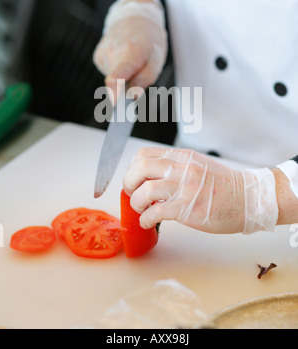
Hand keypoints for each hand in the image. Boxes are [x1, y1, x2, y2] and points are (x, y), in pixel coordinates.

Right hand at [93, 0, 167, 101]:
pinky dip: (117, 72)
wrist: (134, 18)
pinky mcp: (97, 57)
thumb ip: (144, 80)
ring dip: (123, 78)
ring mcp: (102, 54)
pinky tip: (123, 60)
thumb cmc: (148, 40)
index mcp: (130, 52)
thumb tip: (132, 96)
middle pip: (115, 82)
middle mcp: (112, 52)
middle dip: (125, 89)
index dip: (115, 92)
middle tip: (137, 85)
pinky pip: (108, 72)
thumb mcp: (156, 61)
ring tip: (132, 63)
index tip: (116, 104)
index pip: (117, 75)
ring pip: (112, 78)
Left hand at [123, 148, 278, 234]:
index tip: (133, 179)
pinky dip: (145, 219)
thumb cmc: (224, 185)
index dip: (132, 167)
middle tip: (130, 193)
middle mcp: (181, 168)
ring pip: (144, 191)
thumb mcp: (197, 165)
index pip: (144, 154)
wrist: (248, 198)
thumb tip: (152, 177)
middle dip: (128, 183)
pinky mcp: (187, 209)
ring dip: (135, 203)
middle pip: (140, 169)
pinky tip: (148, 222)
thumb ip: (176, 167)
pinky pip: (155, 212)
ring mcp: (184, 188)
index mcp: (182, 157)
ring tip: (140, 209)